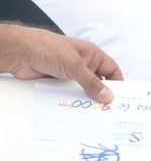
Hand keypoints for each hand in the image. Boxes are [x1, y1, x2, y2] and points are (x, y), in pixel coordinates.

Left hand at [0, 24, 121, 101]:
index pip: (111, 70)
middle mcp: (83, 64)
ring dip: (85, 99)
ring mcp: (70, 74)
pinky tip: (74, 110)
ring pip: (83, 90)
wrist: (20, 52)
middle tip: (107, 110)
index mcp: (92, 55)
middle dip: (102, 95)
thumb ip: (91, 82)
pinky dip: (72, 101)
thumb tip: (107, 95)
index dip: (117, 83)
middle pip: (98, 82)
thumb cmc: (48, 47)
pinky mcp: (58, 82)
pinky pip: (69, 94)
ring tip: (91, 113)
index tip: (120, 98)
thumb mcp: (75, 65)